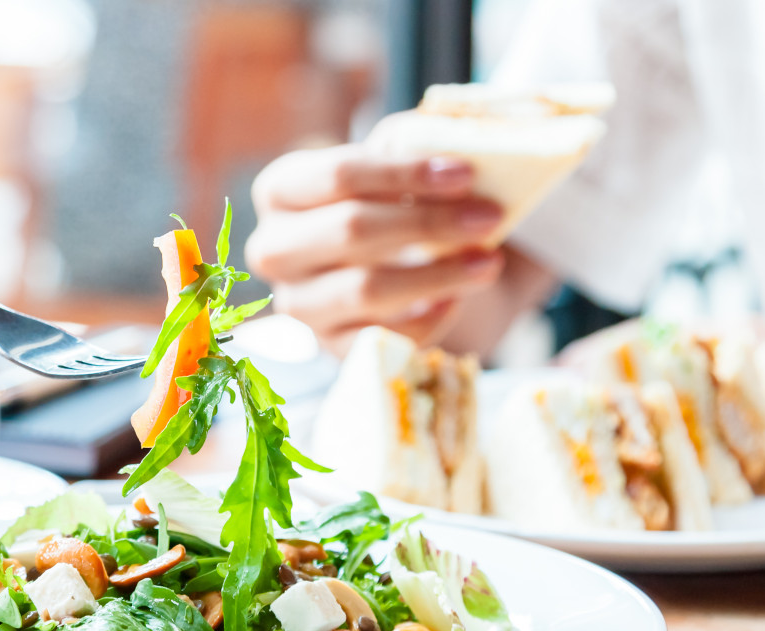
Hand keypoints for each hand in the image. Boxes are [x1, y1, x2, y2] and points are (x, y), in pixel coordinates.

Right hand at [245, 143, 507, 354]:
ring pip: (366, 289)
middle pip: (350, 230)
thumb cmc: (386, 202)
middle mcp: (275, 249)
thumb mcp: (393, 166)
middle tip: (489, 217)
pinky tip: (456, 298)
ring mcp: (298, 304)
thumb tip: (459, 150)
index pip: (339, 175)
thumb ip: (412, 148)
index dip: (405, 173)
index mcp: (280, 190)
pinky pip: (381, 339)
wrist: (384, 263)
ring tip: (488, 261)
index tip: (465, 174)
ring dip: (438, 274)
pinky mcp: (328, 347)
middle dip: (428, 223)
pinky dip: (427, 320)